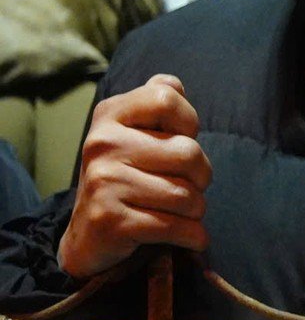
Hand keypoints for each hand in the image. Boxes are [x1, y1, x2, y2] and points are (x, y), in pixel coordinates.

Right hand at [58, 74, 211, 279]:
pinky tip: (185, 235)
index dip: (188, 121)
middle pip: (189, 153)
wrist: (88, 233)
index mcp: (110, 115)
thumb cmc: (127, 175)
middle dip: (201, 176)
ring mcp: (103, 181)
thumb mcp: (135, 134)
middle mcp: (102, 144)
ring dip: (196, 209)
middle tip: (187, 185)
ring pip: (187, 195)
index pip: (167, 97)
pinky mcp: (111, 220)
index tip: (181, 139)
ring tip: (179, 210)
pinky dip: (193, 235)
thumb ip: (155, 105)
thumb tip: (173, 83)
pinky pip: (177, 227)